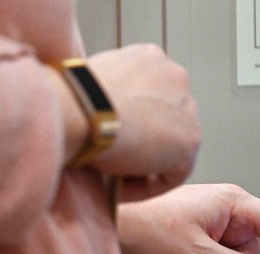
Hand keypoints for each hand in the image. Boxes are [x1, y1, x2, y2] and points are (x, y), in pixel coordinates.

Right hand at [87, 44, 200, 201]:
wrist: (79, 109)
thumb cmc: (70, 99)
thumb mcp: (90, 86)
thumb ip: (107, 97)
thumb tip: (100, 122)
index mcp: (149, 58)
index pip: (150, 97)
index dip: (130, 124)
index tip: (108, 140)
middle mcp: (174, 76)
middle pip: (165, 121)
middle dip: (142, 144)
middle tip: (114, 164)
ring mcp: (187, 108)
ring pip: (170, 149)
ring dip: (144, 167)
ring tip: (114, 182)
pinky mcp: (190, 141)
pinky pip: (172, 174)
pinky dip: (147, 186)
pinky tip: (119, 190)